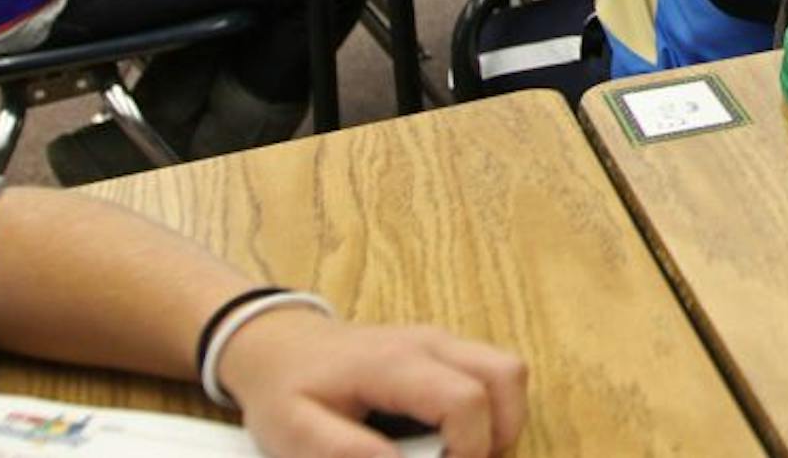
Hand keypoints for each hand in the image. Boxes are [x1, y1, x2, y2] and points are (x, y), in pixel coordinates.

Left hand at [220, 309, 527, 457]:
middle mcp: (432, 343)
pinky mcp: (445, 349)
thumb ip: (346, 453)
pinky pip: (493, 373)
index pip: (466, 399)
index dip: (471, 448)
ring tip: (463, 452)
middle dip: (501, 433)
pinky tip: (453, 433)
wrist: (278, 345)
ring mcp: (443, 341)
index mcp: (395, 364)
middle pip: (507, 376)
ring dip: (502, 419)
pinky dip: (491, 408)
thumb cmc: (286, 391)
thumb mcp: (296, 433)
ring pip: (509, 370)